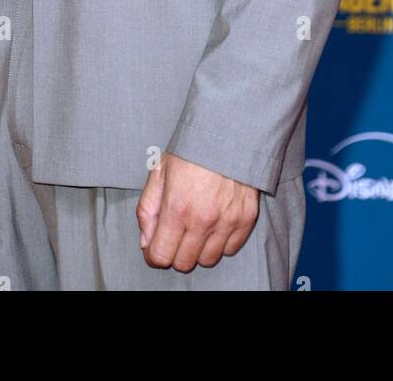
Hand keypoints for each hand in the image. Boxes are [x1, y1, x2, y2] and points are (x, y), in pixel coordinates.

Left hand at [136, 151, 259, 271]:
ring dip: (199, 249)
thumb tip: (146, 242)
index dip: (154, 254)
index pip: (161, 256)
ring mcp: (227, 221)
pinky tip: (216, 223)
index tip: (156, 246)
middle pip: (184, 263)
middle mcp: (202, 220)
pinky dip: (221, 242)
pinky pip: (231, 249)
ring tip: (198, 227)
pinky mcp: (246, 219)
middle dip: (175, 252)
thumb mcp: (159, 172)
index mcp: (176, 207)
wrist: (228, 130)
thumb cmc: (190, 149)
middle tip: (177, 233)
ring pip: (208, 260)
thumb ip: (147, 209)